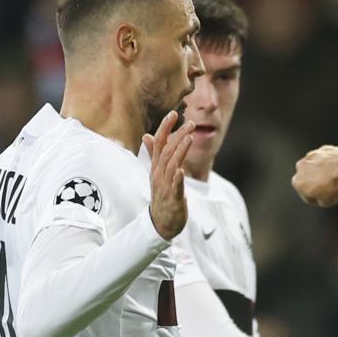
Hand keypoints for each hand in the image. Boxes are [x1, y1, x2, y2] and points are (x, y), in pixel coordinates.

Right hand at [143, 111, 192, 238]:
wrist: (160, 223)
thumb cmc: (161, 195)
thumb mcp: (156, 173)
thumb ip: (153, 154)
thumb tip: (146, 135)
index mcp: (156, 167)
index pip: (159, 143)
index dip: (165, 128)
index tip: (173, 113)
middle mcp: (159, 174)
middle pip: (167, 151)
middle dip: (178, 136)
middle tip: (190, 123)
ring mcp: (165, 186)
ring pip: (172, 166)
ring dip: (180, 151)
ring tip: (189, 138)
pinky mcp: (173, 199)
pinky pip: (174, 187)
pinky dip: (177, 179)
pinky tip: (181, 170)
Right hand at [292, 145, 337, 206]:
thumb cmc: (336, 186)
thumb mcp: (326, 202)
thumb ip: (317, 199)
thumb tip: (318, 194)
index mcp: (298, 183)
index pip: (306, 195)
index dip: (317, 198)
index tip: (327, 197)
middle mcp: (300, 167)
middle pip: (308, 179)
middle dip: (316, 183)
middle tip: (330, 187)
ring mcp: (310, 156)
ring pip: (315, 167)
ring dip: (321, 172)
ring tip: (334, 177)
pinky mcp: (321, 149)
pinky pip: (324, 159)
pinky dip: (328, 163)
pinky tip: (337, 169)